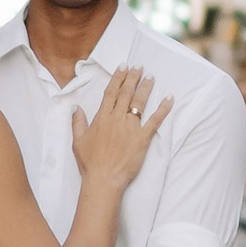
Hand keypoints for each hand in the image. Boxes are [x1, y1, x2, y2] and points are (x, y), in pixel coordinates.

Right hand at [71, 63, 170, 191]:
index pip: (111, 93)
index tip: (123, 67)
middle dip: (133, 78)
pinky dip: (163, 109)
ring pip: (139, 103)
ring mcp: (131, 128)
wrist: (104, 179)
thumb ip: (77, 122)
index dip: (118, 78)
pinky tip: (169, 99)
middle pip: (126, 93)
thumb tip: (76, 107)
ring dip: (146, 88)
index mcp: (102, 118)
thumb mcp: (78, 141)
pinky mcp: (143, 138)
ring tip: (151, 77)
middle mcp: (117, 119)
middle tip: (139, 66)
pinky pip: (155, 121)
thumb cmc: (90, 163)